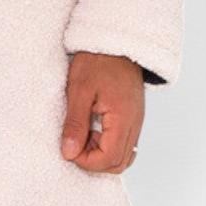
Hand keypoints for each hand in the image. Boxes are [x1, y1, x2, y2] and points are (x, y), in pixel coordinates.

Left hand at [60, 52, 143, 172]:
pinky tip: (93, 130)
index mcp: (122, 118)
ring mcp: (136, 122)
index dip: (87, 161)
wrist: (115, 42)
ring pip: (123, 157)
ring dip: (101, 154)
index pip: (109, 158)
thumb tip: (69, 153)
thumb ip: (75, 123)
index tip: (69, 148)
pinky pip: (125, 144)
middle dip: (94, 161)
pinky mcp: (133, 118)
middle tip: (75, 142)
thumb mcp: (79, 89)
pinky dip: (108, 145)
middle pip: (119, 163)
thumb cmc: (97, 61)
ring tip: (83, 134)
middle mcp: (134, 124)